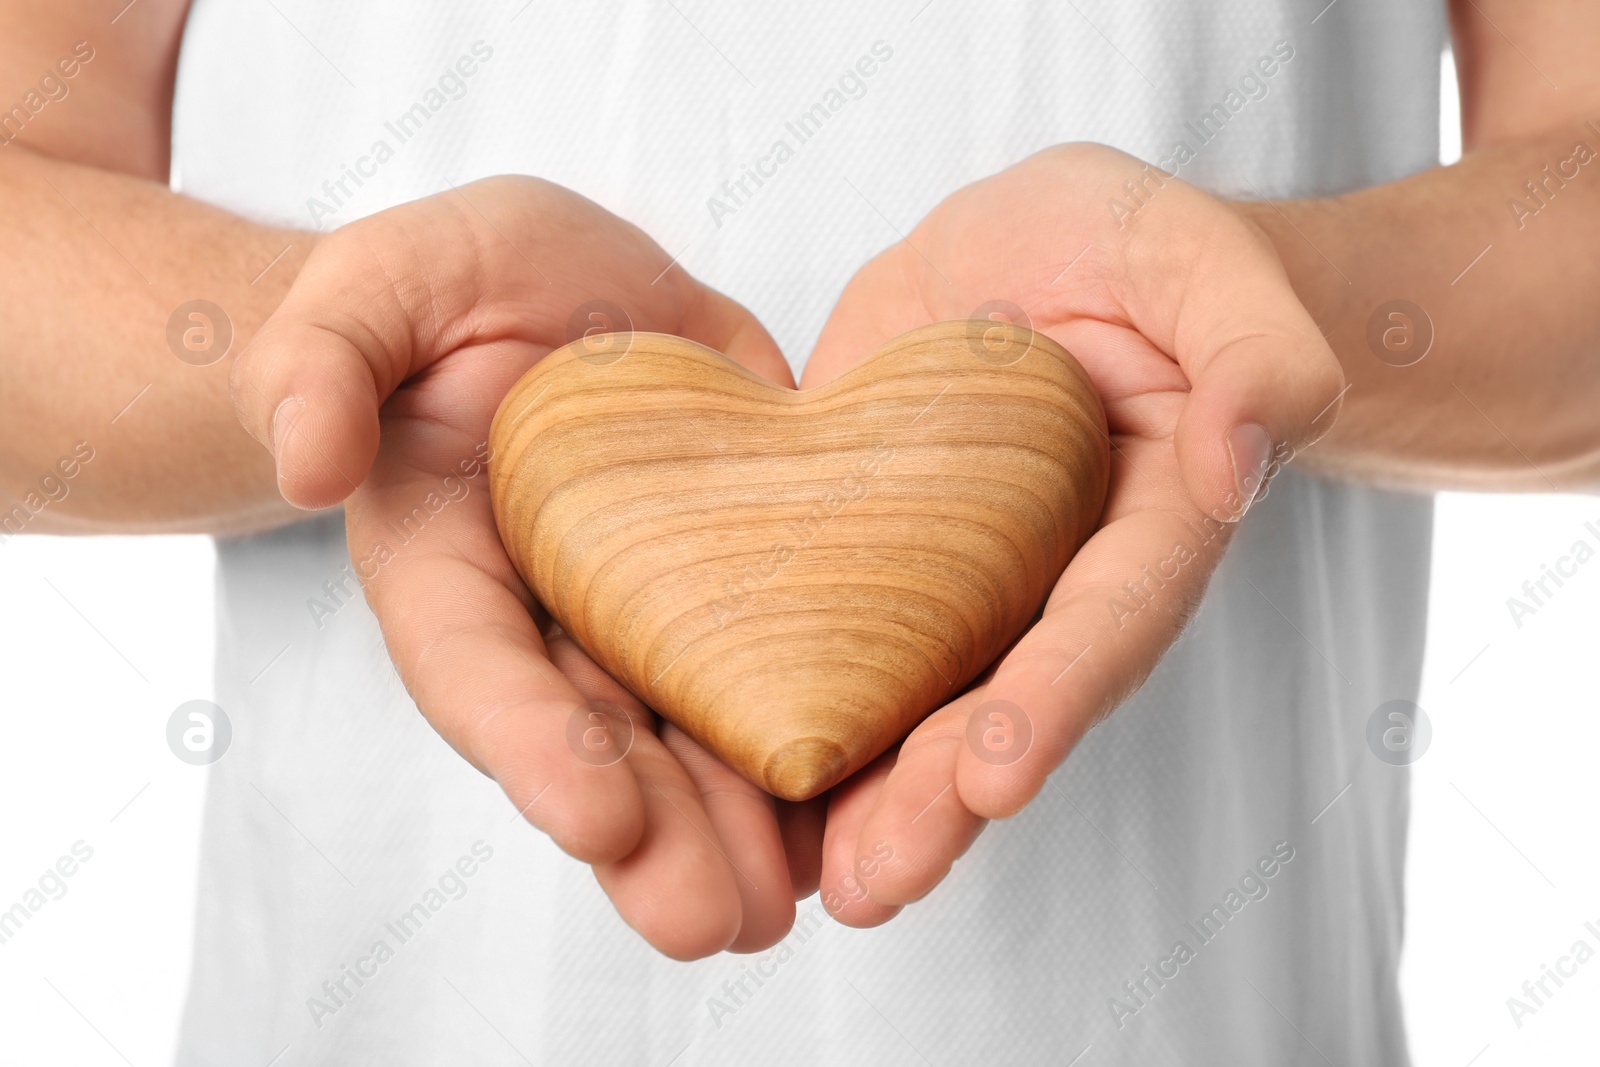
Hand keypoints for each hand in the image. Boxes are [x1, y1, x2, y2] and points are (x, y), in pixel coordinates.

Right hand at [231, 176, 821, 957]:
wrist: (558, 289)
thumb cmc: (445, 288)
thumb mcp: (373, 287)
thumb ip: (321, 361)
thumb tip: (308, 465)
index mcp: (446, 563)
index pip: (474, 666)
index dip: (530, 744)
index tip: (598, 820)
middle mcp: (547, 616)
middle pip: (592, 742)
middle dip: (653, 837)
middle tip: (713, 919)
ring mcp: (646, 608)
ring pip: (688, 732)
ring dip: (738, 826)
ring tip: (788, 902)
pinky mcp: (735, 576)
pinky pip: (773, 664)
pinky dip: (812, 740)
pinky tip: (859, 810)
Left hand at [800, 144, 1343, 924]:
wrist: (1024, 259)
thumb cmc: (1132, 254)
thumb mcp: (1198, 261)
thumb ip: (1255, 348)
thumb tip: (1236, 462)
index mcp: (1141, 526)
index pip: (1106, 622)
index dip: (1056, 699)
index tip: (998, 775)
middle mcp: (1046, 587)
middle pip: (1001, 706)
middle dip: (940, 797)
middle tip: (876, 881)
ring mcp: (954, 589)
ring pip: (913, 706)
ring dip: (864, 799)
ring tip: (810, 884)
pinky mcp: (868, 568)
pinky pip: (830, 648)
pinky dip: (788, 715)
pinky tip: (733, 790)